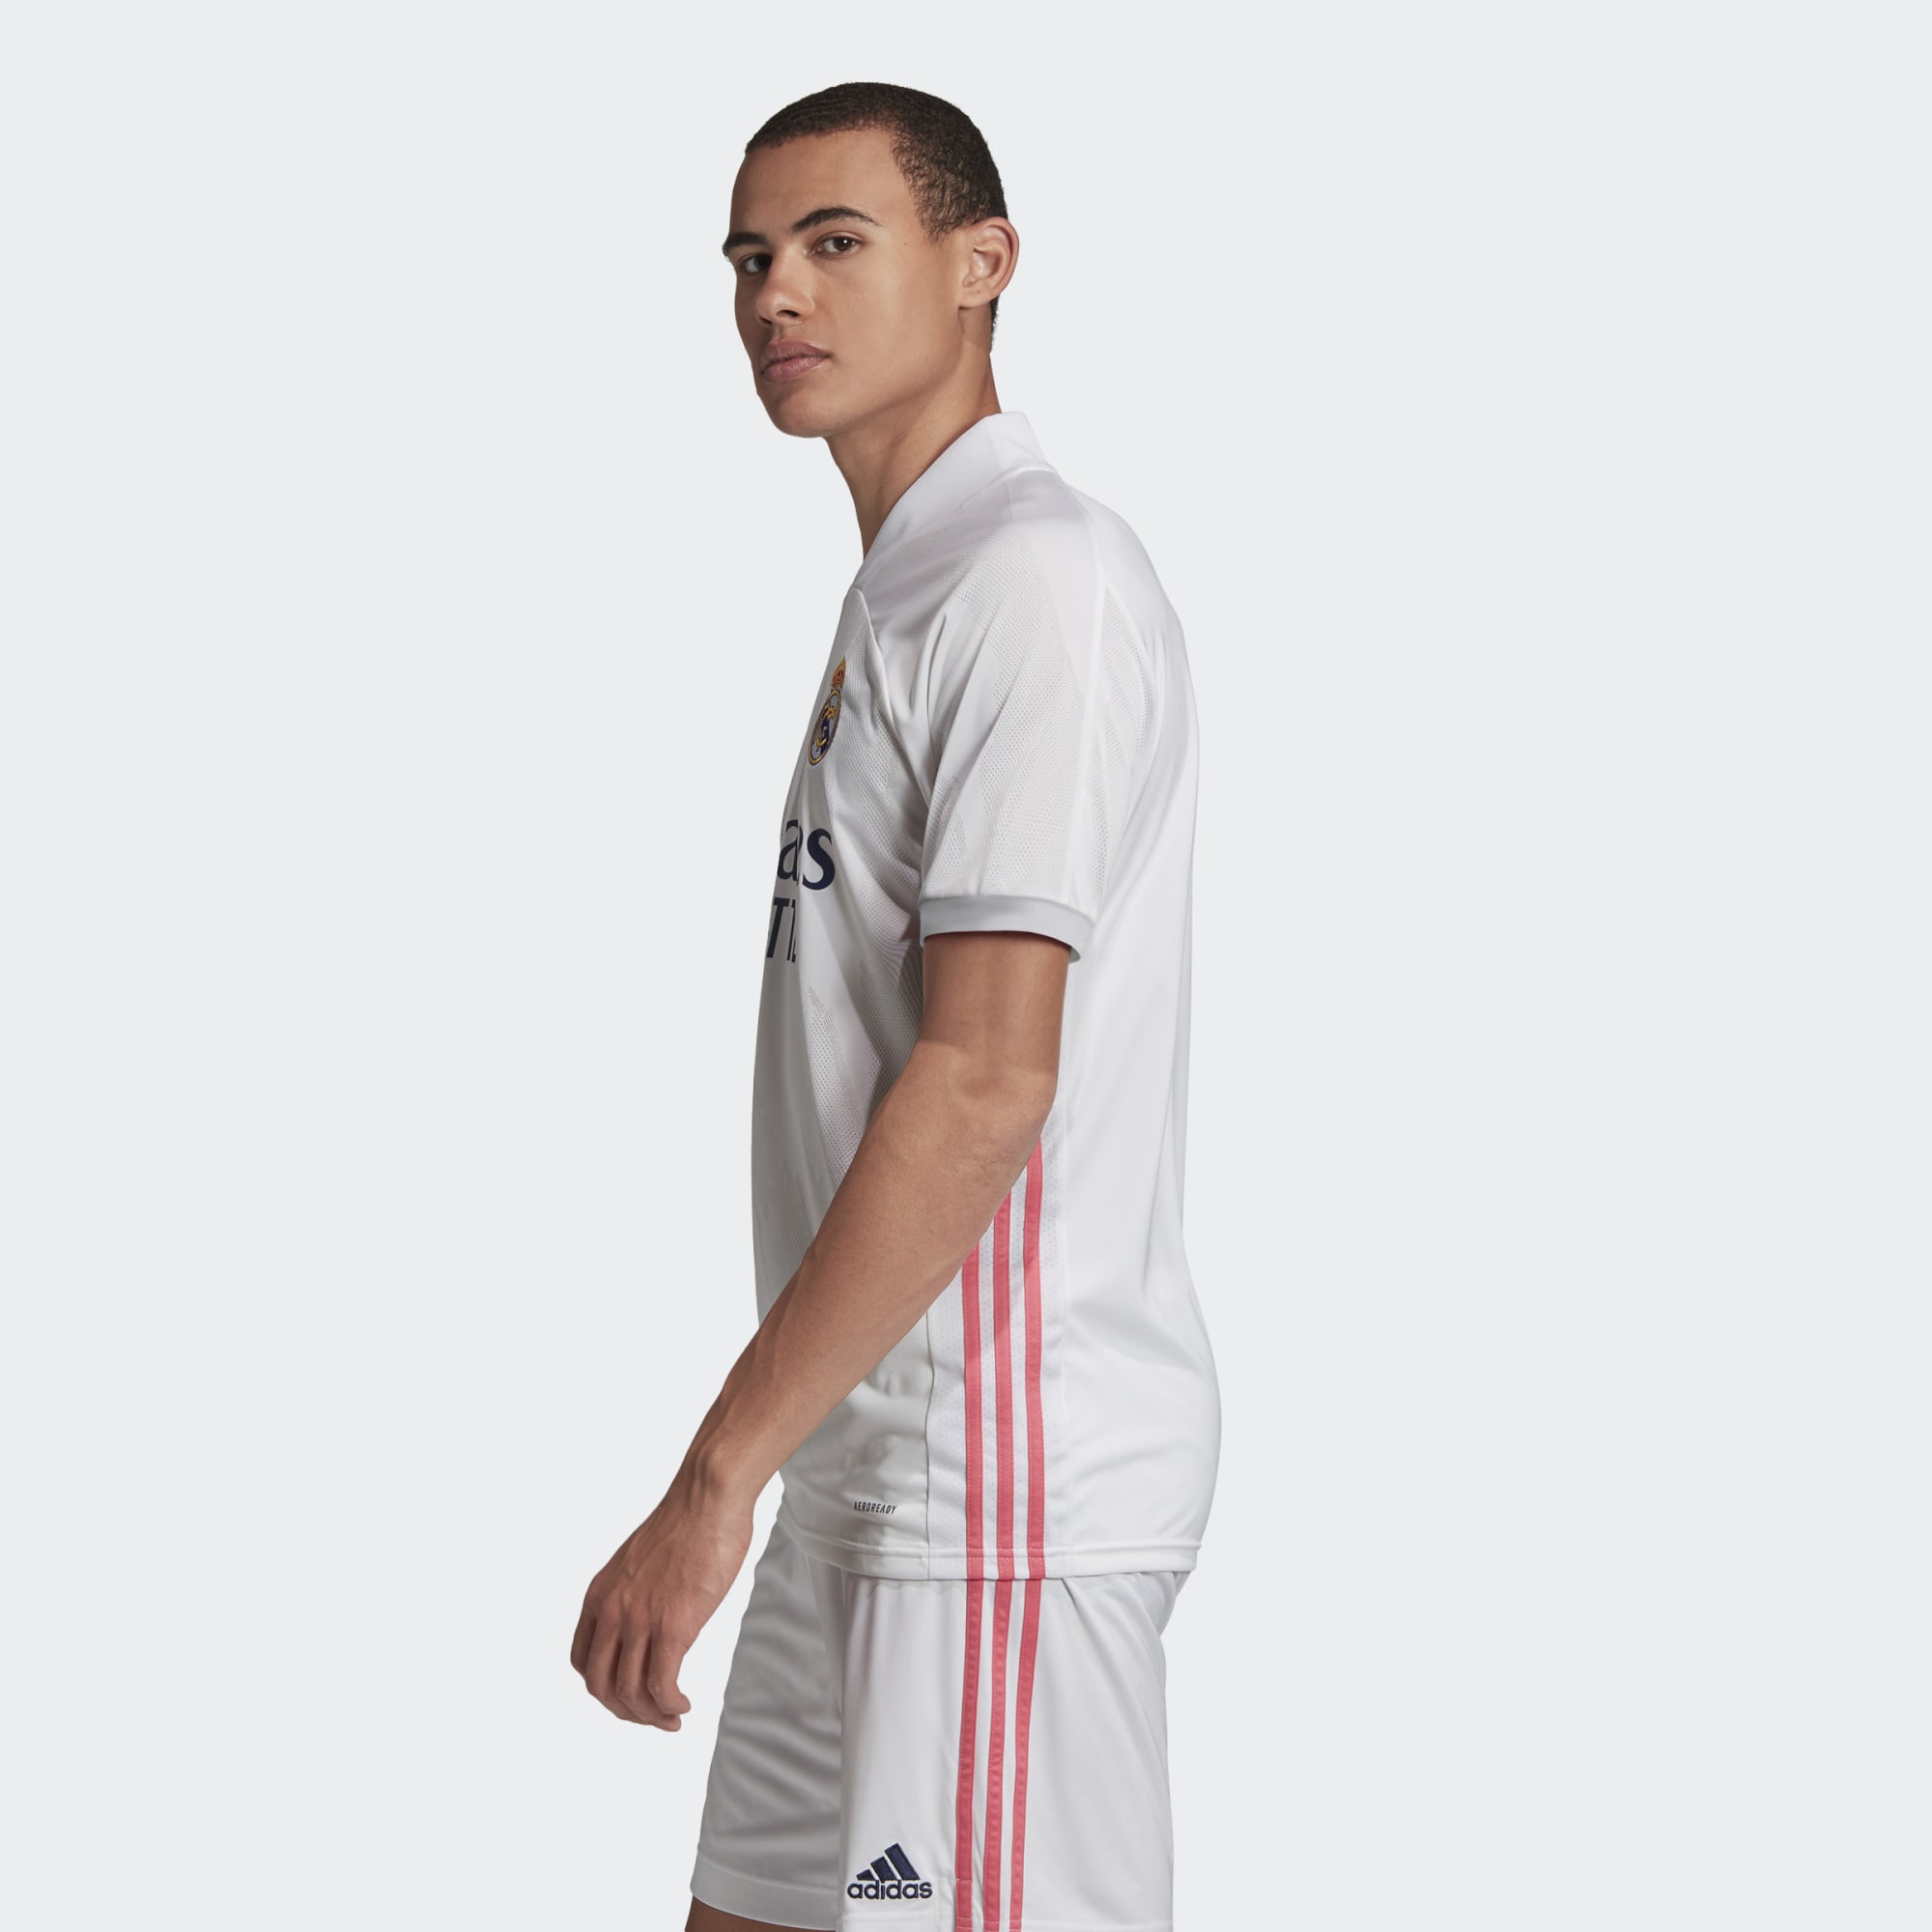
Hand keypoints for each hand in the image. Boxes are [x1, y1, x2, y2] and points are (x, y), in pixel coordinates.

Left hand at [570, 1470, 753, 1728]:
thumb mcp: (640, 1562)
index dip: (603, 1688)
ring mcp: (640, 1620)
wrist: (708, 1498)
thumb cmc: (687, 1522)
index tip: (629, 1694)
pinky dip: (670, 1705)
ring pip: (630, 1693)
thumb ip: (635, 1594)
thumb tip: (651, 1617)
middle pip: (601, 1685)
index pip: (582, 1660)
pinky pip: (661, 1686)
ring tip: (673, 1717)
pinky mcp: (673, 1626)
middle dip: (625, 1711)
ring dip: (651, 1716)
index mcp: (600, 1594)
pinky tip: (683, 1705)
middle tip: (653, 1716)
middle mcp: (612, 1610)